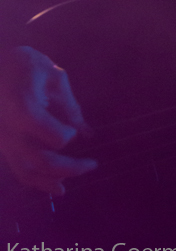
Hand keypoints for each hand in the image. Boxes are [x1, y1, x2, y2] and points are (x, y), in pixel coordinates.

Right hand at [0, 46, 96, 194]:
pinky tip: (54, 186)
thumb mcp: (54, 76)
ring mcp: (3, 140)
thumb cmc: (26, 64)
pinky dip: (35, 181)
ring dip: (51, 181)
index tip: (75, 128)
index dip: (68, 134)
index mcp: (24, 109)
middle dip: (70, 167)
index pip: (53, 136)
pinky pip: (17, 169)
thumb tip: (87, 133)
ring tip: (70, 184)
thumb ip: (70, 105)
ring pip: (26, 172)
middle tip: (92, 165)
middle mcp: (10, 131)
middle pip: (41, 161)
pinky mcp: (2, 144)